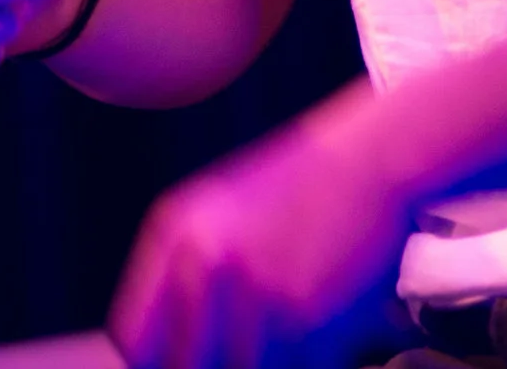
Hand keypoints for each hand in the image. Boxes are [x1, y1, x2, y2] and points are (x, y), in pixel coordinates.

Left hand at [109, 84, 413, 368]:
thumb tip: (163, 348)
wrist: (374, 158)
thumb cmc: (302, 186)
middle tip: (250, 349)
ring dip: (268, 362)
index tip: (182, 362)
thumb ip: (186, 270)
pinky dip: (309, 359)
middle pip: (184, 366)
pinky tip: (325, 331)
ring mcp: (250, 290)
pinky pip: (294, 368)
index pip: (133, 338)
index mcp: (175, 235)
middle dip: (215, 366)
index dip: (157, 362)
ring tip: (292, 337)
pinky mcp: (303, 315)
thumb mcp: (221, 209)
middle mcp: (202, 264)